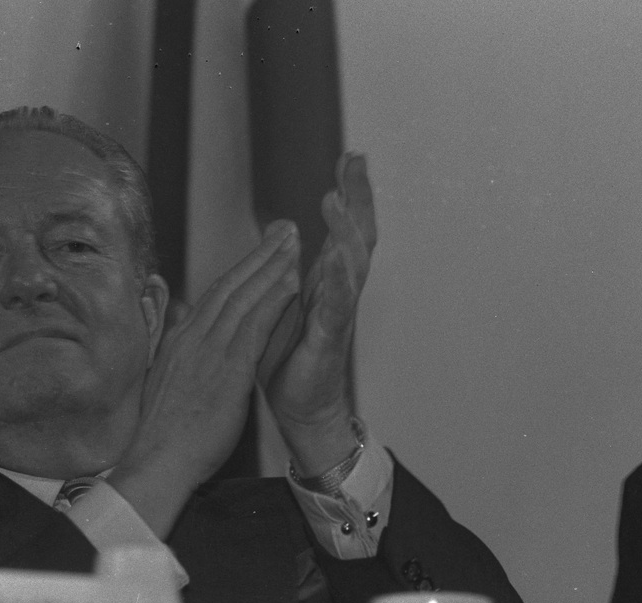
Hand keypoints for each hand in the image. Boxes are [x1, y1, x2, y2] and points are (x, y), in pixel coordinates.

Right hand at [108, 220, 300, 535]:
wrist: (157, 459)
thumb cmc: (162, 432)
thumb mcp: (162, 382)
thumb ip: (171, 351)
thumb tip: (174, 330)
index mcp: (178, 341)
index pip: (213, 295)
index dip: (240, 269)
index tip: (261, 250)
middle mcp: (192, 338)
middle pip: (230, 285)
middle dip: (260, 254)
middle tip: (286, 230)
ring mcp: (209, 352)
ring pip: (244, 297)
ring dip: (272, 267)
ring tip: (295, 244)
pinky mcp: (226, 370)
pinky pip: (254, 326)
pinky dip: (274, 301)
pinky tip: (294, 283)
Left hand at [257, 152, 376, 475]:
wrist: (298, 408)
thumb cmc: (291, 357)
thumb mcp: (285, 301)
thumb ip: (290, 268)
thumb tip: (283, 231)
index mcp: (327, 280)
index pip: (343, 227)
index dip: (349, 192)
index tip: (351, 155)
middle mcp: (339, 291)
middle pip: (357, 234)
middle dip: (358, 196)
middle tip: (356, 159)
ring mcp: (339, 314)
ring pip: (351, 265)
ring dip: (345, 230)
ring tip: (336, 198)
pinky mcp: (330, 340)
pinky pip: (338, 307)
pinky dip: (339, 282)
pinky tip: (337, 259)